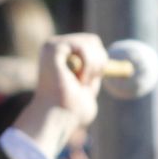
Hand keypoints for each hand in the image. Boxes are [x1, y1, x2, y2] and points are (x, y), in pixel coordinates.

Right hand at [13, 33, 106, 158]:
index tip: (86, 83)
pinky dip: (88, 66)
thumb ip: (93, 70)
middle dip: (98, 64)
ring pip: (91, 43)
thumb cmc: (71, 110)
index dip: (98, 63)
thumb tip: (106, 62)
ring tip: (79, 83)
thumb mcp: (88, 84)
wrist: (58, 118)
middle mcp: (53, 47)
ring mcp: (51, 46)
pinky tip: (77, 79)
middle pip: (93, 40)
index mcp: (60, 55)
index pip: (91, 44)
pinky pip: (83, 47)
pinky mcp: (52, 48)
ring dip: (93, 68)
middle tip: (83, 83)